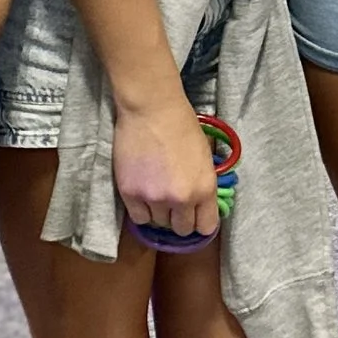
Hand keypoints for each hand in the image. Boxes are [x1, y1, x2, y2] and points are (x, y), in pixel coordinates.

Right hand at [111, 92, 219, 242]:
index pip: (206, 227)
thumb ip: (202, 186)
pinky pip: (138, 218)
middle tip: (173, 202)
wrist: (151, 108)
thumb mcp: (204, 158)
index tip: (194, 217)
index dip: (200, 223)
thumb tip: (199, 206)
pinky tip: (142, 193)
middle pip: (182, 229)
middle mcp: (182, 199)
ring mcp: (155, 198)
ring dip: (159, 212)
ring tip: (155, 190)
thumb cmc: (181, 125)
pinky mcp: (131, 194)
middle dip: (179, 218)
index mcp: (205, 189)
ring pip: (159, 223)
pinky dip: (141, 210)